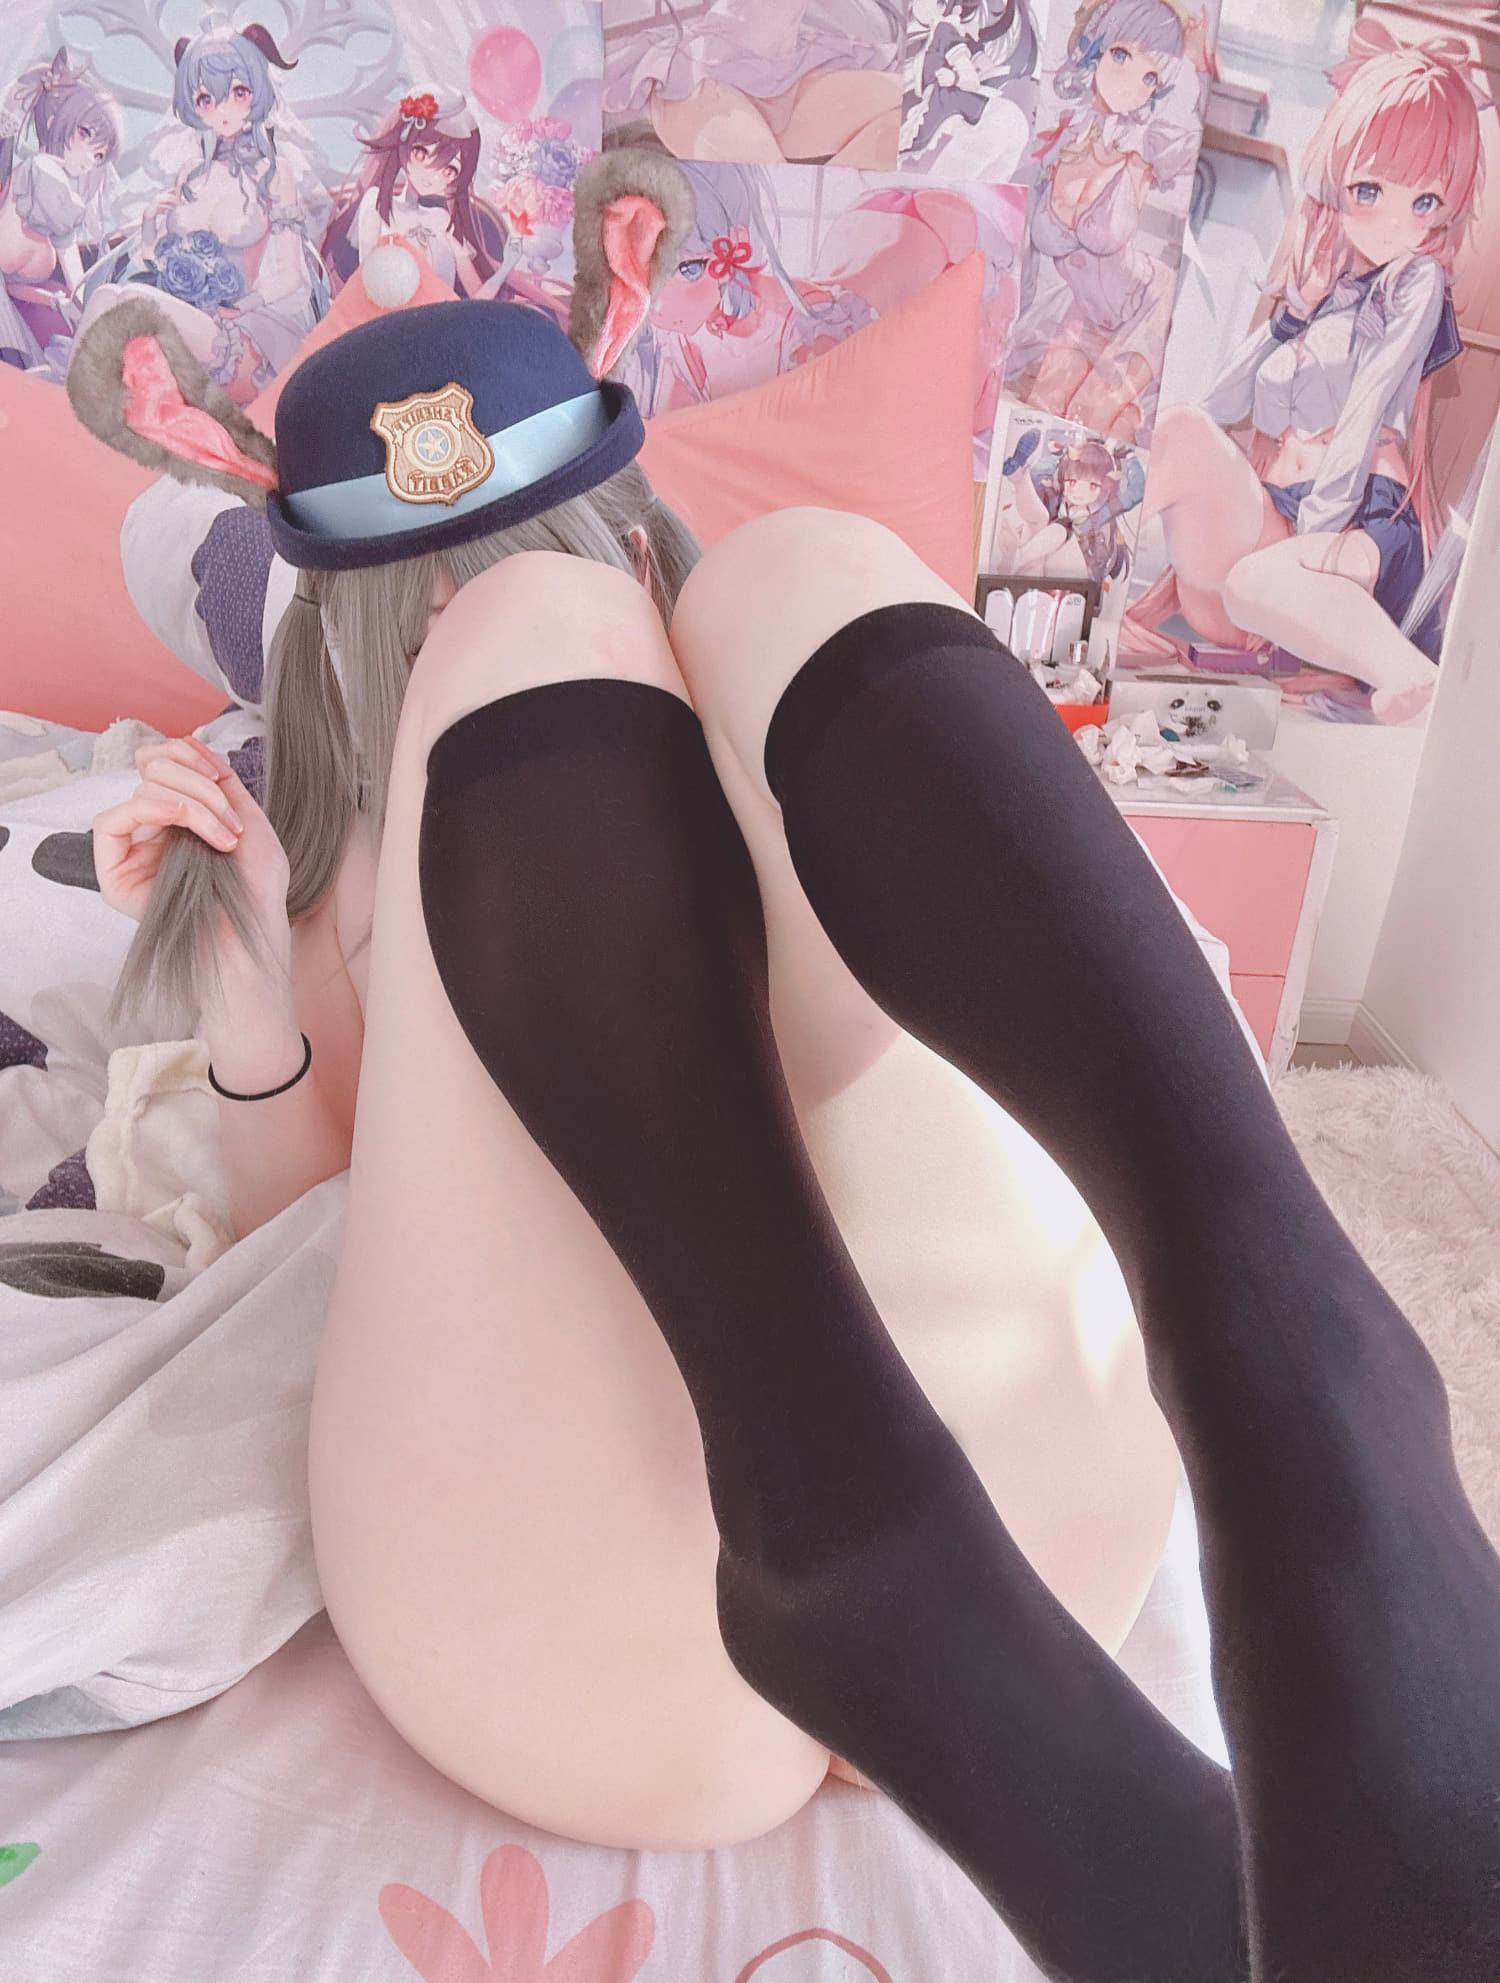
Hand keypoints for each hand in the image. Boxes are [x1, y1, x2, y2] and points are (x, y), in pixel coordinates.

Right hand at [93, 736, 289, 947]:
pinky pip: (112, 820)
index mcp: (178, 818)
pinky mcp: (113, 874)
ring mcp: (131, 851)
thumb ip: (218, 780)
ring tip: (224, 837)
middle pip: (152, 771)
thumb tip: (188, 741)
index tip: (219, 772)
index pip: (159, 763)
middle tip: (230, 822)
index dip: (185, 754)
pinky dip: (154, 809)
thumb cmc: (256, 887)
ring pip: (142, 791)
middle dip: (198, 785)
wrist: (255, 931)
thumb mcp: (247, 819)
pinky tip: (184, 824)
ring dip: (192, 804)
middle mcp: (150, 831)